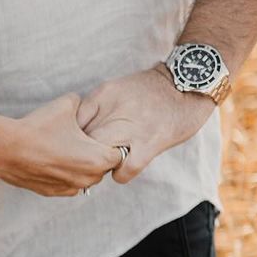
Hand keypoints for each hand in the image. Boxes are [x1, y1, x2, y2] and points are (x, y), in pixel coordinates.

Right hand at [0, 94, 126, 196]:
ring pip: (84, 177)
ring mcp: (69, 188)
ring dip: (79, 166)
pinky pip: (67, 184)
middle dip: (95, 154)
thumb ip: (81, 104)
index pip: (118, 153)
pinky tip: (50, 159)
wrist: (6, 149)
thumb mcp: (66, 105)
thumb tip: (80, 103)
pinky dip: (63, 174)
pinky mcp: (52, 192)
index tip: (96, 133)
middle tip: (79, 139)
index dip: (109, 141)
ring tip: (62, 149)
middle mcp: (87, 179)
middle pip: (102, 167)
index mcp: (98, 159)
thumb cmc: (38, 128)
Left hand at [75, 67, 214, 183]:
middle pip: (80, 144)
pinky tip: (123, 170)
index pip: (69, 123)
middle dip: (80, 157)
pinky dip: (120, 175)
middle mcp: (113, 111)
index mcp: (101, 96)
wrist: (188, 81)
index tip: (73, 147)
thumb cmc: (148, 91)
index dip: (68, 140)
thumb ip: (94, 110)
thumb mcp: (114, 90)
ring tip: (106, 166)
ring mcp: (131, 128)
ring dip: (100, 167)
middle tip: (86, 163)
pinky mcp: (150, 143)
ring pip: (99, 158)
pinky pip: (125, 169)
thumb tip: (74, 134)